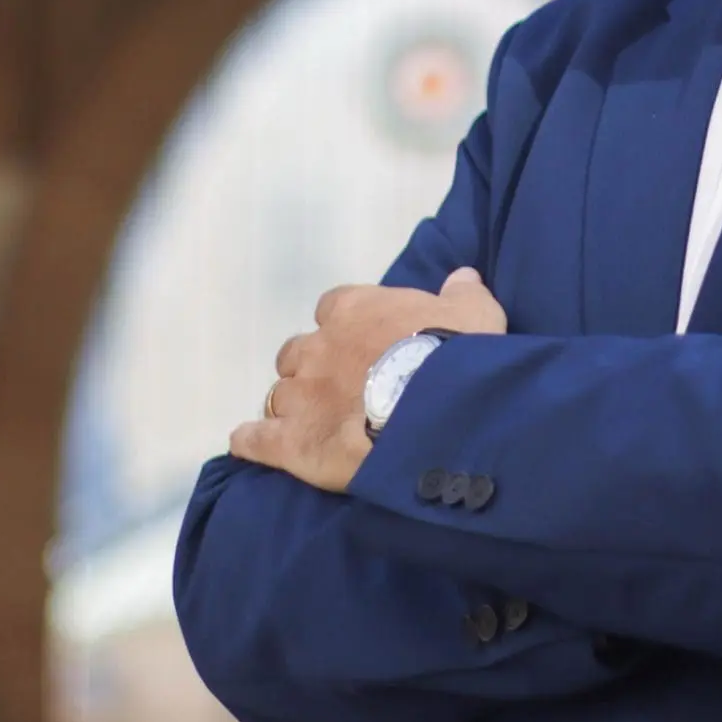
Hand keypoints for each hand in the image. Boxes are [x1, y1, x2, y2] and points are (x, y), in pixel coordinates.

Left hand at [230, 268, 505, 491]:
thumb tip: (463, 276)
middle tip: (339, 388)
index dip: (346, 326)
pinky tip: (249, 445)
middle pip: (298, 353)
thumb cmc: (455, 353)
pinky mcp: (290, 441)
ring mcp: (300, 395)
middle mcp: (318, 347)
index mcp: (354, 310)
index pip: (334, 307)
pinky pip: (255, 440)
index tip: (362, 341)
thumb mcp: (473, 312)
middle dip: (312, 368)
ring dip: (291, 406)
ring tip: (310, 424)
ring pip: (279, 395)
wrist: (435, 409)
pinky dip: (250, 441)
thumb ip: (463, 293)